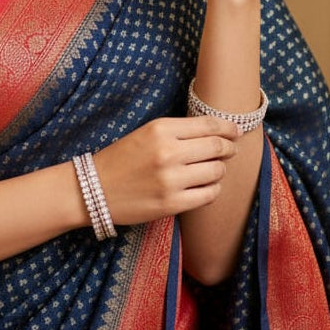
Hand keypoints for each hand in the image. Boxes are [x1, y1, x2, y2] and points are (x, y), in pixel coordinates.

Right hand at [93, 116, 238, 223]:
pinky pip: (209, 195)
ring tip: (211, 170)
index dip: (228, 128)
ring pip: (216, 171)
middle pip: (217, 147)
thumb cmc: (121, 159)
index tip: (235, 131)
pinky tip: (203, 186)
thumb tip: (218, 134)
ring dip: (219, 170)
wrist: (93, 189)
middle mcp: (168, 152)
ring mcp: (171, 179)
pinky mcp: (172, 203)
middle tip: (229, 151)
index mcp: (160, 129)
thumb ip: (178, 132)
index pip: (208, 125)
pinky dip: (212, 189)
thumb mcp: (146, 133)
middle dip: (228, 149)